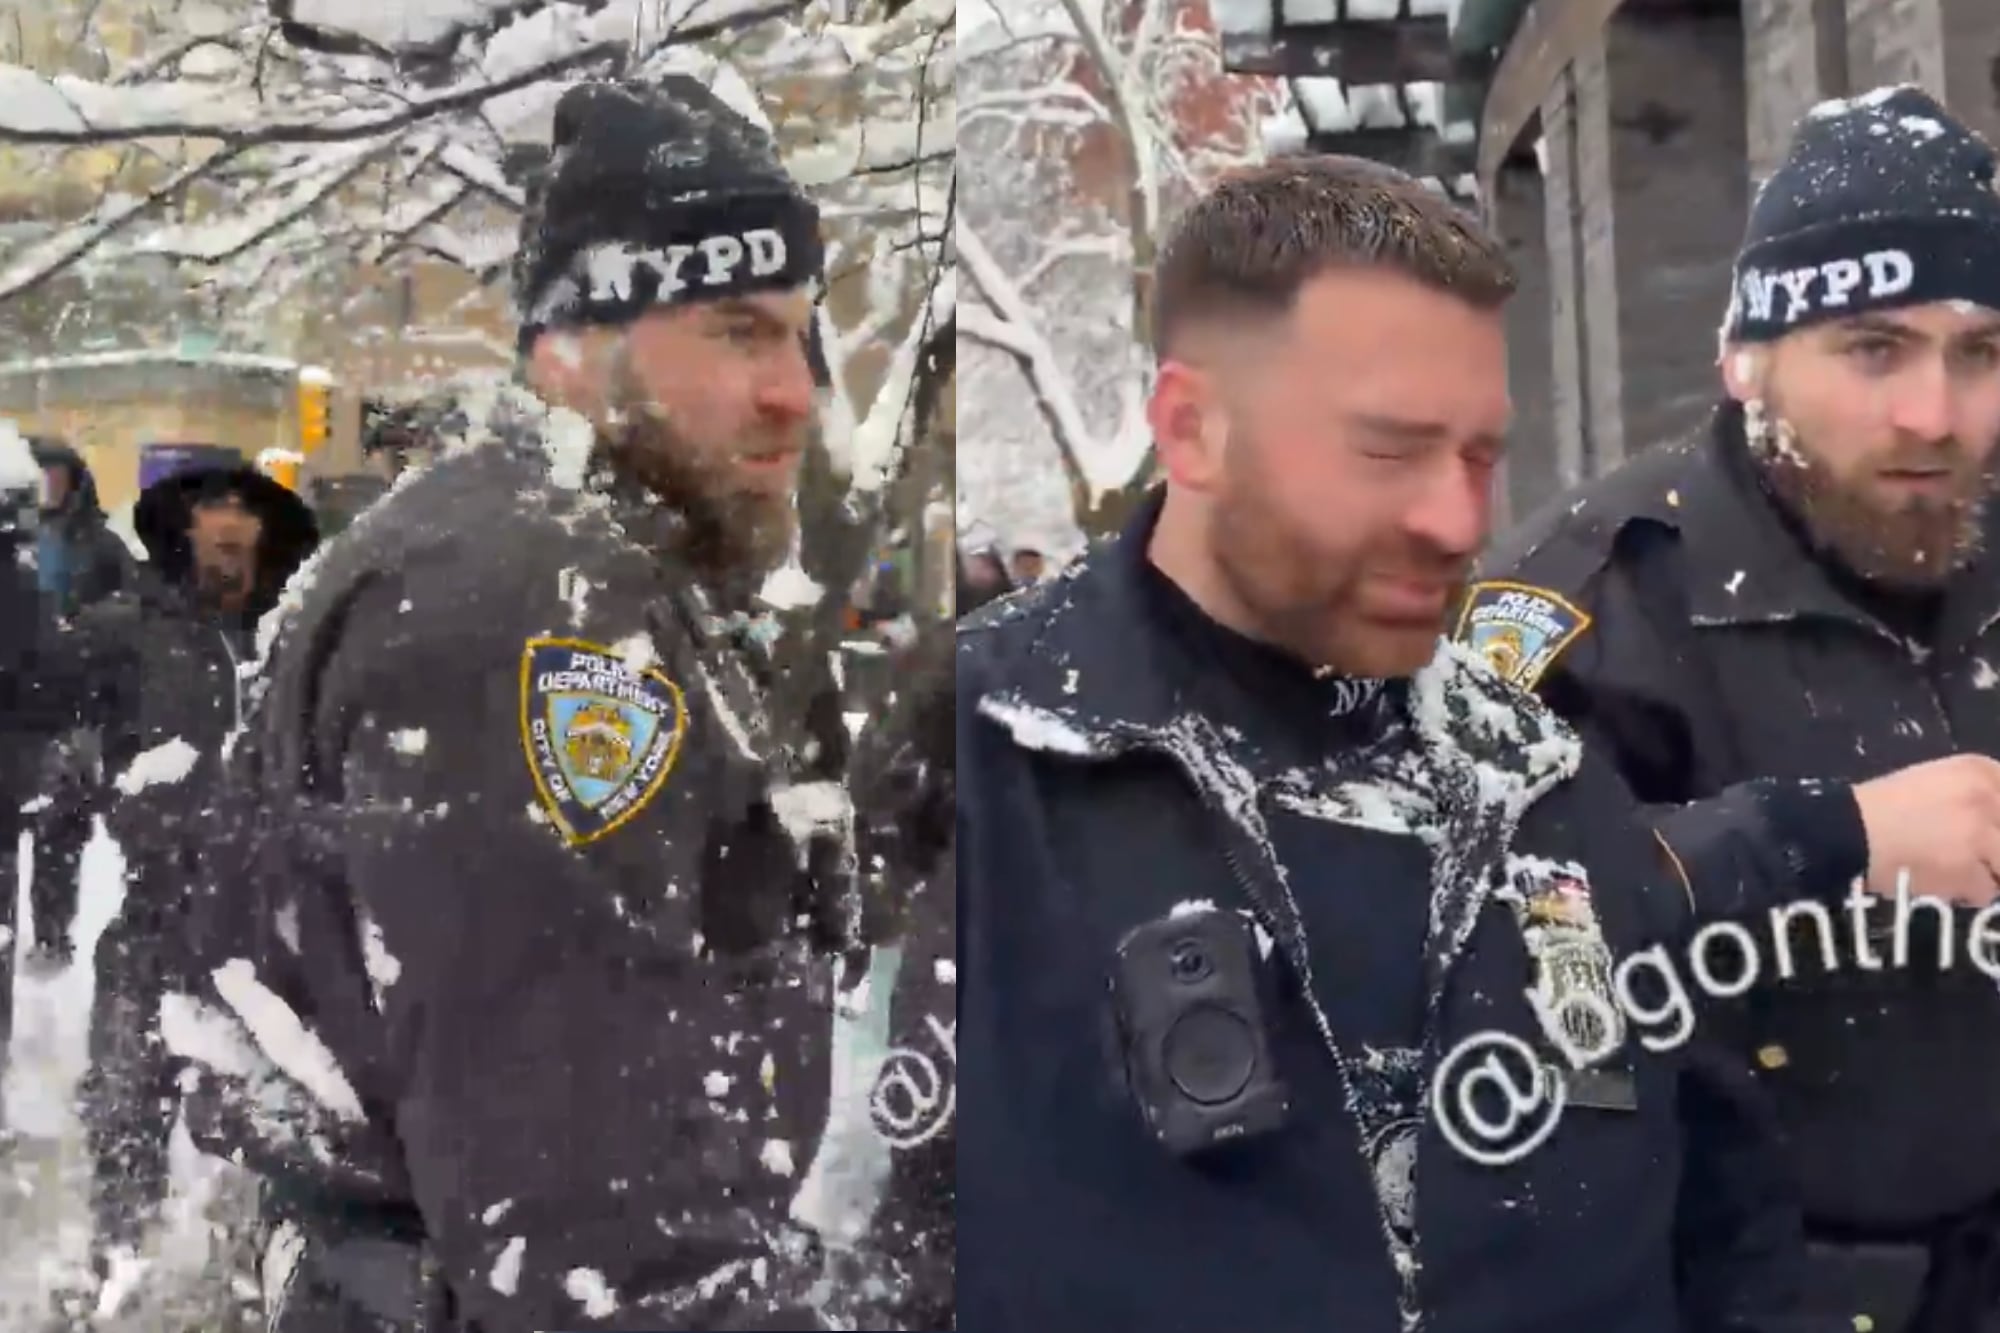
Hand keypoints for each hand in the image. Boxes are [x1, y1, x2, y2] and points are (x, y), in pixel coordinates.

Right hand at [1852, 755, 1999, 906]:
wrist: (1843, 833)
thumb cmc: (1883, 808)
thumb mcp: (1935, 783)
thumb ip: (1978, 795)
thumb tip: (1997, 826)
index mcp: (1977, 769)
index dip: (1996, 821)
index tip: (1986, 831)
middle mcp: (1986, 796)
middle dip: (1993, 849)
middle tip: (1967, 853)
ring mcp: (1980, 834)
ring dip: (1984, 872)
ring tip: (1950, 868)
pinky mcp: (1968, 870)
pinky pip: (1985, 892)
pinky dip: (1964, 892)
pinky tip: (1937, 880)